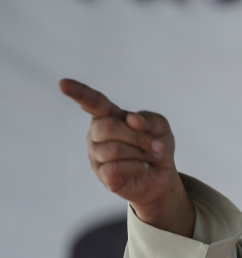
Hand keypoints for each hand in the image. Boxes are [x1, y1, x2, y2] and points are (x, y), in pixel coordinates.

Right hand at [60, 78, 194, 236]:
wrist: (162, 174)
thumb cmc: (156, 145)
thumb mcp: (160, 128)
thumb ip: (149, 120)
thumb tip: (131, 120)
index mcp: (109, 116)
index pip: (93, 102)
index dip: (79, 93)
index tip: (63, 83)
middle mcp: (97, 134)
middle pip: (108, 128)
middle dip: (138, 137)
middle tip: (156, 146)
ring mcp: (97, 155)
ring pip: (114, 149)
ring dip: (141, 153)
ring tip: (150, 157)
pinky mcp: (103, 175)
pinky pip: (115, 168)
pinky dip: (136, 167)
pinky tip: (143, 167)